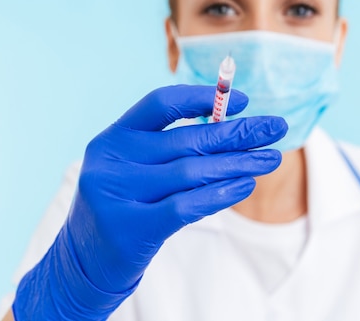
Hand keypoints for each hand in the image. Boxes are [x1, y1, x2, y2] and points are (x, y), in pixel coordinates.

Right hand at [13, 85, 286, 319]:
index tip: (244, 101)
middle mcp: (112, 160)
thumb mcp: (135, 169)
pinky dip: (219, 194)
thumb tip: (233, 127)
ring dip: (238, 163)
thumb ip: (171, 148)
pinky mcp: (130, 228)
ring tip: (270, 159)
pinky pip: (186, 206)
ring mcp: (118, 194)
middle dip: (238, 132)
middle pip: (187, 138)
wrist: (82, 262)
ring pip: (192, 171)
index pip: (162, 103)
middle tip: (277, 127)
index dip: (204, 97)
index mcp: (114, 137)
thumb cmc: (123, 205)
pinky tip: (245, 185)